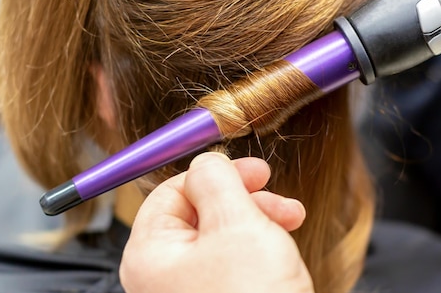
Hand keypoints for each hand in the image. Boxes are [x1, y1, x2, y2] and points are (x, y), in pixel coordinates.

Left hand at [120, 152, 313, 292]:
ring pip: (222, 235)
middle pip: (199, 212)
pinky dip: (259, 248)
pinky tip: (282, 251)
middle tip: (279, 198)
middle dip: (245, 199)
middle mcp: (163, 275)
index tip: (254, 170)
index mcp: (150, 253)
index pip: (172, 191)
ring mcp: (190, 292)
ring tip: (290, 224)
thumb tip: (207, 160)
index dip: (216, 174)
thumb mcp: (236, 222)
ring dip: (259, 221)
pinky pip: (233, 263)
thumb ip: (216, 179)